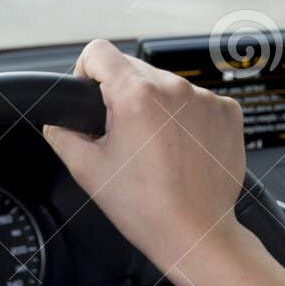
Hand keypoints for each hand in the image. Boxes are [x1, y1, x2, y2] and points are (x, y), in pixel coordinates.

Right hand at [43, 39, 246, 273]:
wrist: (196, 234)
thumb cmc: (147, 209)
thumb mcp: (87, 170)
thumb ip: (62, 134)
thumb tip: (57, 121)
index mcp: (137, 96)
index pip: (99, 52)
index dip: (86, 72)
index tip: (91, 96)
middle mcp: (175, 89)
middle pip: (134, 69)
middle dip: (123, 97)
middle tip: (125, 138)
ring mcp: (206, 99)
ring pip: (167, 86)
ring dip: (157, 107)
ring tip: (156, 149)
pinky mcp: (228, 113)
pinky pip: (197, 101)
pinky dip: (186, 119)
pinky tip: (181, 150)